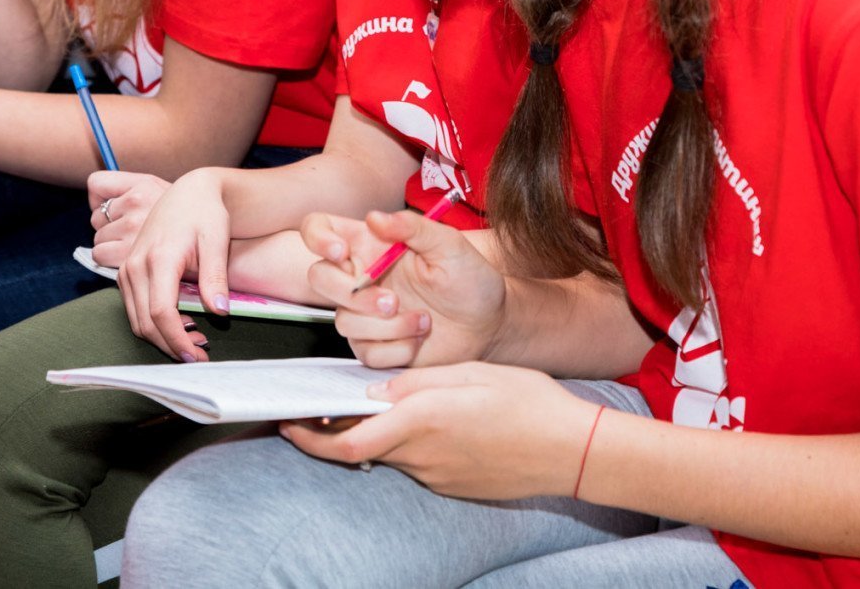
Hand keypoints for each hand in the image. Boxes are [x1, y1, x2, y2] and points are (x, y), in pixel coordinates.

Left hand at [88, 171, 170, 269]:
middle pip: (97, 217)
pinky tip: (129, 256)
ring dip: (110, 243)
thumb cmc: (175, 213)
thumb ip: (120, 186)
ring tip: (134, 244)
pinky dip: (110, 258)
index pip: (96, 183)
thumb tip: (93, 196)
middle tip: (133, 229)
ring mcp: (133, 230)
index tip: (114, 205)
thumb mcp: (152, 186)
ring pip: (98, 239)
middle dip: (109, 224)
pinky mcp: (129, 255)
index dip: (101, 196)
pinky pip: (101, 255)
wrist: (210, 236)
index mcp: (142, 186)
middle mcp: (136, 204)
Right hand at [117, 167, 231, 362]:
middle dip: (171, 346)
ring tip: (195, 342)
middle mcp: (135, 266)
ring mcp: (127, 270)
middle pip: (145, 323)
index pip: (161, 313)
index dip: (177, 340)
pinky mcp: (126, 272)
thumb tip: (220, 312)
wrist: (189, 192)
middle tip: (200, 356)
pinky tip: (181, 324)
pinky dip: (153, 324)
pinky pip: (134, 309)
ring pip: (136, 320)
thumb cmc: (206, 213)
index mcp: (158, 259)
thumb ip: (216, 277)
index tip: (197, 356)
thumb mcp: (216, 240)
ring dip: (162, 338)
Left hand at [282, 363, 601, 500]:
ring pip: (393, 454)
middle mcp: (422, 456)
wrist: (572, 450)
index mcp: (421, 421)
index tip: (287, 421)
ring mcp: (438, 476)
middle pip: (363, 449)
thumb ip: (417, 381)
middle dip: (337, 431)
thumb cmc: (528, 402)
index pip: (347, 440)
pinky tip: (433, 421)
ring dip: (381, 433)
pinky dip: (410, 443)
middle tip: (319, 410)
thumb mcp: (470, 372)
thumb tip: (375, 391)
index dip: (310, 435)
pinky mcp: (454, 485)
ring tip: (390, 404)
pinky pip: (420, 462)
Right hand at [302, 209, 506, 369]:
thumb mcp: (449, 245)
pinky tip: (419, 338)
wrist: (490, 324)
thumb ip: (413, 227)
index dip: (317, 237)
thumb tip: (375, 217)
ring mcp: (364, 313)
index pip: (320, 229)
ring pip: (344, 321)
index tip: (340, 252)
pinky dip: (396, 348)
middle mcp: (361, 276)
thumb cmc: (472, 279)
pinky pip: (365, 351)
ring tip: (425, 320)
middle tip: (391, 301)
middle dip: (353, 294)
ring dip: (387, 326)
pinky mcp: (374, 345)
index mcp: (372, 244)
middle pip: (319, 278)